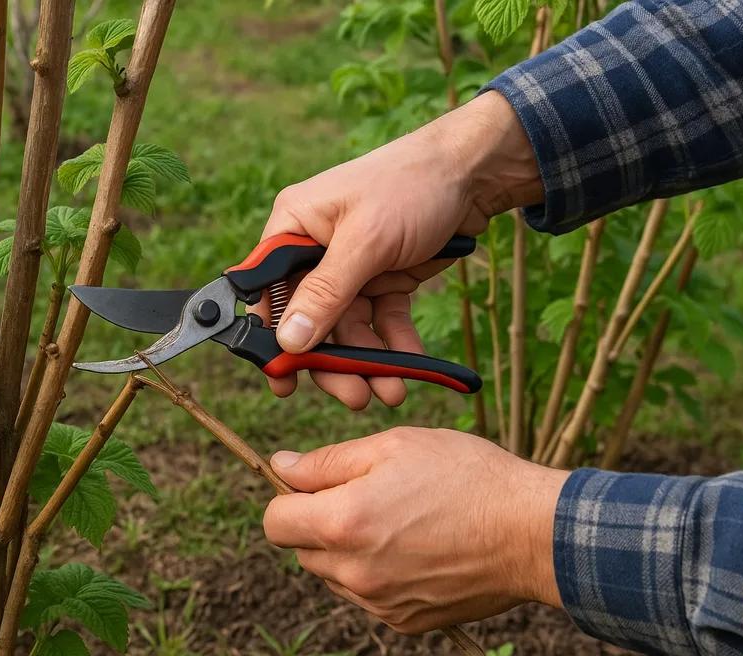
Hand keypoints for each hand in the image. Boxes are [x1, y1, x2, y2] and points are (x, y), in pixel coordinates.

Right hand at [255, 91, 541, 408]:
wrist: (473, 171)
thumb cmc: (410, 186)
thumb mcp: (365, 240)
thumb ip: (326, 292)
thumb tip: (288, 340)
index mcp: (295, 227)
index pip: (269, 290)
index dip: (272, 337)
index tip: (283, 380)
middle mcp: (316, 249)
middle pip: (310, 319)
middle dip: (331, 360)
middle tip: (353, 397)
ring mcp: (351, 266)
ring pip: (348, 327)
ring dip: (368, 361)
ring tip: (391, 392)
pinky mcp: (384, 277)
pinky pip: (382, 320)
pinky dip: (395, 344)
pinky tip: (411, 366)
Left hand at [262, 427, 567, 633]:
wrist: (532, 531)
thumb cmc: (466, 476)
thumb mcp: (394, 446)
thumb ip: (327, 461)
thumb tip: (281, 466)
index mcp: (343, 523)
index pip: (275, 522)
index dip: (290, 498)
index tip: (318, 485)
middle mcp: (354, 572)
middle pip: (302, 550)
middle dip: (320, 523)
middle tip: (368, 496)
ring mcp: (379, 602)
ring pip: (334, 575)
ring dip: (348, 550)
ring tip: (399, 520)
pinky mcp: (404, 620)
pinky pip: (368, 595)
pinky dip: (378, 573)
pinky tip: (416, 547)